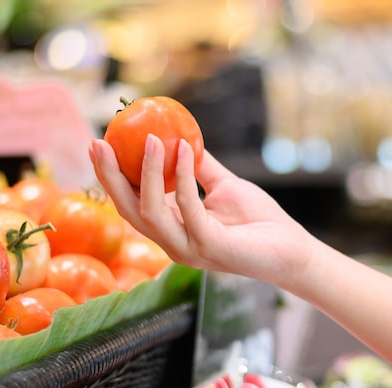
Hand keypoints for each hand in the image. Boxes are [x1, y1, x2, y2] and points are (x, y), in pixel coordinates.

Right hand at [89, 134, 315, 285]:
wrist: (292, 249)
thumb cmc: (260, 220)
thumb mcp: (223, 185)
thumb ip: (199, 166)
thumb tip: (177, 134)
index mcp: (172, 230)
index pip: (130, 204)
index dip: (110, 176)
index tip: (98, 143)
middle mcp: (173, 243)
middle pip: (128, 211)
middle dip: (108, 177)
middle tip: (98, 142)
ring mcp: (188, 249)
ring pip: (150, 212)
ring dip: (145, 172)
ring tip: (148, 137)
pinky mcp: (209, 248)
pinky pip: (188, 208)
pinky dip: (183, 176)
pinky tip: (184, 149)